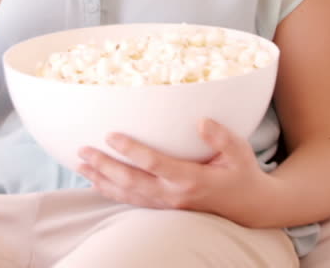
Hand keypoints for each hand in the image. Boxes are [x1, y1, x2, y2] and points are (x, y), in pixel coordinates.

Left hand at [76, 118, 273, 225]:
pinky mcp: (163, 207)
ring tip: (80, 164)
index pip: (154, 164)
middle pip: (132, 181)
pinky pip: (132, 201)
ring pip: (128, 194)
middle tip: (83, 149)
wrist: (248, 206)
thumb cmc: (242, 173)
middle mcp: (174, 195)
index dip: (131, 150)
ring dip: (102, 179)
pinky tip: (94, 182)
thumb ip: (222, 137)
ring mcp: (167, 204)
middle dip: (105, 166)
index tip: (111, 134)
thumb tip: (201, 121)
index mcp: (191, 179)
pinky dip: (111, 192)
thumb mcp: (240, 152)